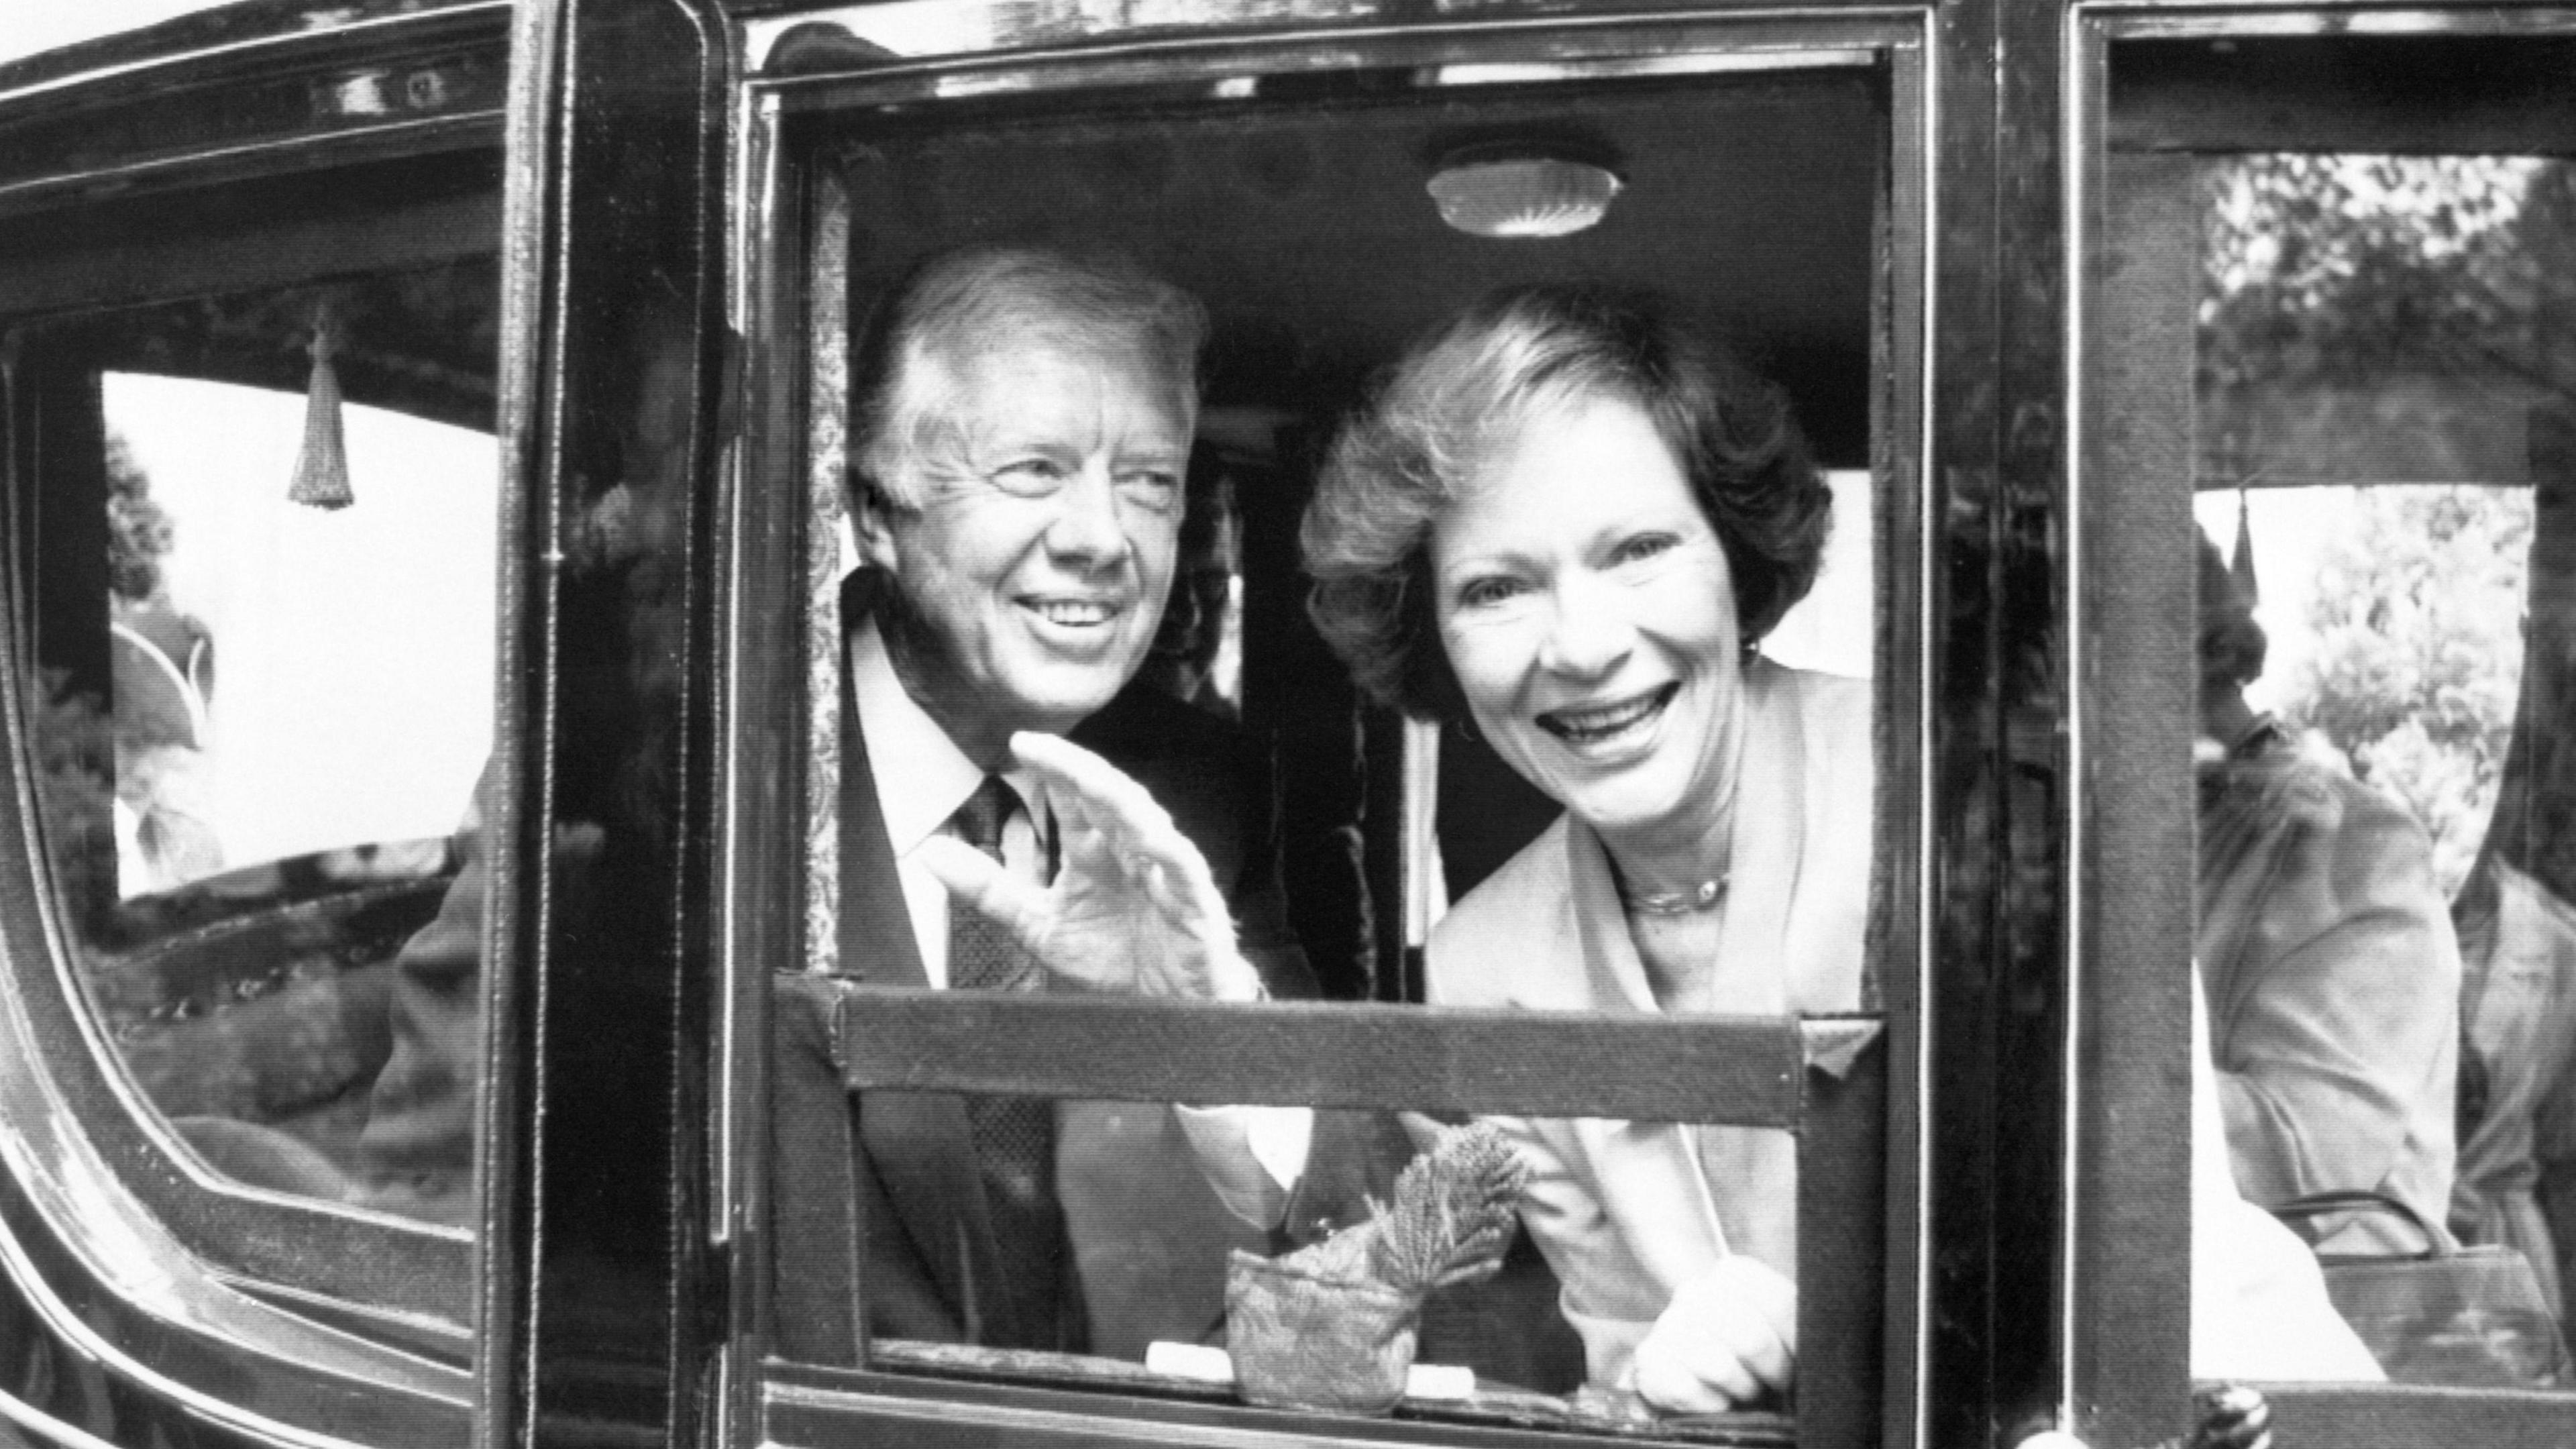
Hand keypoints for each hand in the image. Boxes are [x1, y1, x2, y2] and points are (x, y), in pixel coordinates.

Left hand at [915, 731, 1259, 1000]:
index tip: (1018, 744)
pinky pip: (1186, 872)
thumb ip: (989, 888)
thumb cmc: (1113, 960)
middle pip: (1109, 798)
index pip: (1075, 798)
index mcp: (1097, 853)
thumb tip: (929, 850)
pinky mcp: (1196, 906)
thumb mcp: (1038, 924)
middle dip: (1079, 770)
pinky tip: (1151, 838)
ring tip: (1089, 778)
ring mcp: (1165, 876)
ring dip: (1120, 799)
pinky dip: (1171, 854)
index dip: (1053, 768)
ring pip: (1148, 824)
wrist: (1162, 1017)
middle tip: (1041, 748)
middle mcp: (1131, 853)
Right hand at [1623, 1256, 1796, 1413]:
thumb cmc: (1755, 1351)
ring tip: (1747, 1389)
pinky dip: (1712, 1404)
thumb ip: (1797, 1322)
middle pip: (1750, 1339)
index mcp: (1733, 1274)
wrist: (1701, 1366)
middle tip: (1776, 1382)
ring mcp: (1667, 1323)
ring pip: (1718, 1367)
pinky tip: (1719, 1399)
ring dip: (1743, 1389)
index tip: (1798, 1359)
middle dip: (1772, 1371)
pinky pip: (1687, 1390)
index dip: (1793, 1342)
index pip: (1778, 1305)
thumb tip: (1813, 1344)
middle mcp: (1695, 1291)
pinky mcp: (1649, 1358)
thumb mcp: (1782, 1327)